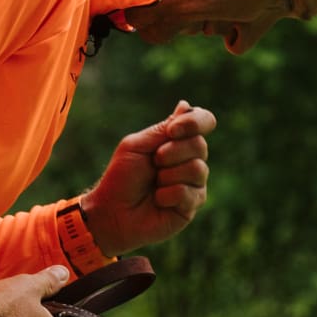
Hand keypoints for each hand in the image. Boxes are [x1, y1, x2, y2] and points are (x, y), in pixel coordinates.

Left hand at [80, 100, 216, 256]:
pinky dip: (167, 195)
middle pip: (200, 145)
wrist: (112, 212)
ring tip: (154, 185)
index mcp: (177, 141)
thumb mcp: (137, 145)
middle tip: (153, 163)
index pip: (204, 121)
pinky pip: (189, 193)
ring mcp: (193, 183)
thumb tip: (186, 105)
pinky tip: (158, 200)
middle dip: (171, 153)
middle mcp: (190, 160)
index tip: (173, 131)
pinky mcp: (192, 206)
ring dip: (168, 176)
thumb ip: (163, 129)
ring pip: (197, 169)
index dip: (195, 122)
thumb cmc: (121, 178)